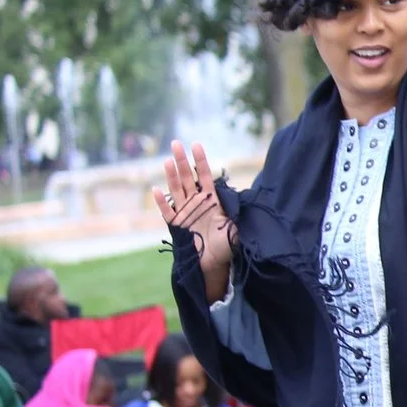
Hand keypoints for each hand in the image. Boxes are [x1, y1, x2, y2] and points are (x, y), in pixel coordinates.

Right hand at [153, 140, 234, 302]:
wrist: (213, 262)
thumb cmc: (225, 245)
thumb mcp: (237, 228)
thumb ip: (240, 216)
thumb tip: (251, 207)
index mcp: (211, 200)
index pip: (206, 176)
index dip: (201, 161)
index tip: (196, 144)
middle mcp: (196, 202)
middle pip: (187, 178)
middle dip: (182, 161)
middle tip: (176, 143)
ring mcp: (184, 211)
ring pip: (176, 189)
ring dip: (171, 175)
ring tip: (167, 161)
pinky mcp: (176, 224)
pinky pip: (167, 211)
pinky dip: (161, 202)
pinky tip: (156, 190)